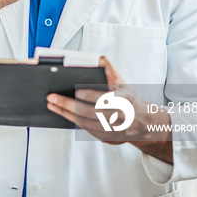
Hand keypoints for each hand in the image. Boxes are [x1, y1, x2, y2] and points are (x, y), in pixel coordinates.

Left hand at [46, 57, 172, 162]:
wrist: (145, 124)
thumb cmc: (130, 99)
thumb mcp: (124, 83)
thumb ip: (110, 70)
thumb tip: (98, 58)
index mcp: (125, 102)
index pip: (105, 99)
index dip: (91, 96)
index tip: (76, 91)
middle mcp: (120, 118)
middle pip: (90, 113)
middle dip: (68, 105)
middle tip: (51, 97)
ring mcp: (113, 131)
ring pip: (85, 123)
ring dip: (65, 114)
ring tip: (51, 104)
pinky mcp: (107, 138)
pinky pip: (86, 130)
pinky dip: (72, 121)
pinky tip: (62, 113)